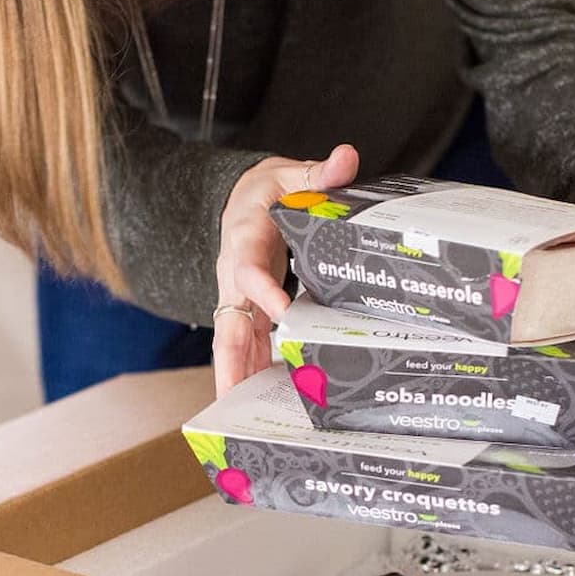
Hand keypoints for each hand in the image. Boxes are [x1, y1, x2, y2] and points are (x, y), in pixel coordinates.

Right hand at [213, 143, 359, 395]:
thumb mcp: (289, 175)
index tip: (281, 312)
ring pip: (231, 342)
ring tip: (239, 418)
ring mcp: (237, 299)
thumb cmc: (266, 191)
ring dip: (235, 378)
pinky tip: (260, 404)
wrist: (238, 200)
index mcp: (245, 239)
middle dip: (229, 360)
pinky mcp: (246, 312)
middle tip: (231, 396)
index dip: (261, 291)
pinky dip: (249, 374)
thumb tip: (346, 157)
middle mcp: (234, 276)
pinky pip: (244, 345)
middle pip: (227, 322)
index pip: (248, 268)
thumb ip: (318, 173)